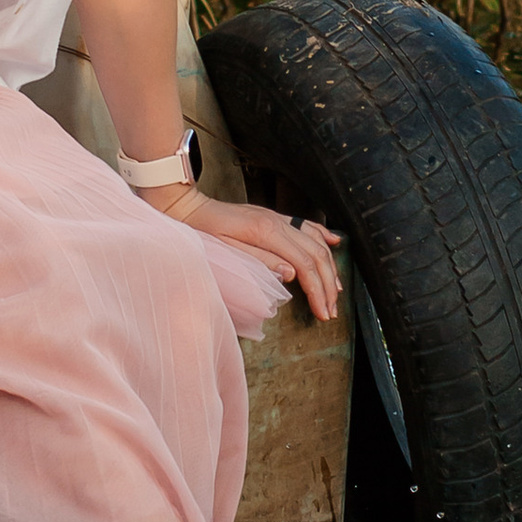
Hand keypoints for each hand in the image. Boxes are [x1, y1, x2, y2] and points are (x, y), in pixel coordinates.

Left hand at [139, 182, 341, 319]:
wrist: (186, 208)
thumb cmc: (201, 232)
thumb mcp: (225, 252)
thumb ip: (260, 262)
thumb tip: (291, 274)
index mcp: (266, 232)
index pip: (304, 265)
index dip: (318, 291)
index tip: (323, 313)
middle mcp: (276, 222)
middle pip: (315, 254)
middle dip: (328, 285)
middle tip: (331, 310)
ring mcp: (276, 217)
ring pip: (315, 241)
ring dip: (329, 266)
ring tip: (336, 290)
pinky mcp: (272, 217)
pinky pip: (306, 225)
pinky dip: (323, 236)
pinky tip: (334, 243)